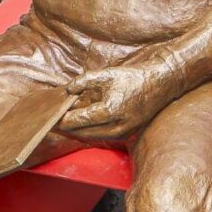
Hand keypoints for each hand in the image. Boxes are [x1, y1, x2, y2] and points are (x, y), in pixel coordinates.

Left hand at [59, 62, 181, 139]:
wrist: (159, 84)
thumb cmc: (133, 77)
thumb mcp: (106, 74)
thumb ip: (84, 81)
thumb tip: (68, 89)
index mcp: (110, 111)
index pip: (79, 120)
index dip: (63, 119)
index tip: (51, 117)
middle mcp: (116, 126)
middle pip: (83, 133)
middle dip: (67, 128)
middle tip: (52, 123)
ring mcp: (122, 133)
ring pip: (92, 137)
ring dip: (77, 132)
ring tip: (63, 124)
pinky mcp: (126, 134)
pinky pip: (102, 136)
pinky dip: (89, 131)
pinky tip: (80, 125)